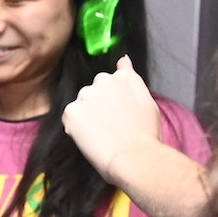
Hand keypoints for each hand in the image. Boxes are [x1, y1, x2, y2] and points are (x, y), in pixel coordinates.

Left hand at [61, 57, 161, 176]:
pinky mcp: (71, 111)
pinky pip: (70, 119)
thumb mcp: (147, 100)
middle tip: (111, 126)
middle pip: (93, 91)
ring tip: (103, 134)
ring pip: (81, 105)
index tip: (118, 114)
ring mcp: (85, 95)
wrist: (135, 157)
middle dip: (98, 106)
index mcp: (123, 77)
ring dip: (86, 116)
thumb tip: (124, 59)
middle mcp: (103, 80)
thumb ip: (131, 78)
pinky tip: (92, 138)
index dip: (113, 100)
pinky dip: (76, 129)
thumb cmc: (146, 135)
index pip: (110, 81)